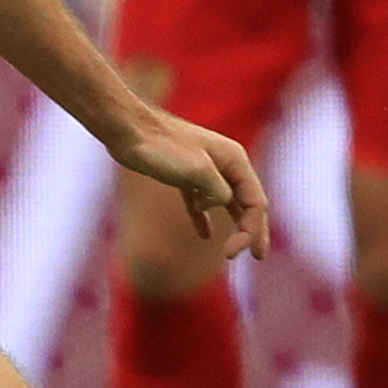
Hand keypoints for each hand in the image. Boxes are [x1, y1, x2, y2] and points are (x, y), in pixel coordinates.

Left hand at [111, 109, 269, 261]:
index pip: (255, 202)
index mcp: (235, 160)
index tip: (231, 253)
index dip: (251, 231)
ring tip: (234, 250)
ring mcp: (204, 169)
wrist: (129, 130)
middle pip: (247, 202)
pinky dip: (203, 218)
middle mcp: (225, 163)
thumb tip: (219, 204)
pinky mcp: (182, 174)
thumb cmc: (162, 147)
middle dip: (253, 231)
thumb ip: (217, 192)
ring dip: (233, 225)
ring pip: (226, 202)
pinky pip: (200, 201)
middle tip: (258, 256)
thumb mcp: (198, 172)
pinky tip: (204, 235)